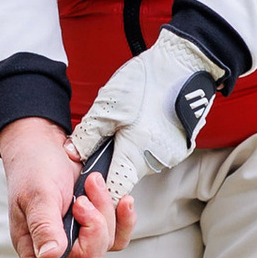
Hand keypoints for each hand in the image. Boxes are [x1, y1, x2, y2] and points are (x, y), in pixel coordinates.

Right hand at [0, 117, 125, 257]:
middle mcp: (58, 248)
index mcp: (34, 248)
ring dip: (105, 212)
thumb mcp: (36, 195)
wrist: (48, 145)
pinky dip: (124, 217)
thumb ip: (44, 226)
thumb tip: (50, 257)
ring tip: (91, 183)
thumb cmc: (33, 169)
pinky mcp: (98, 223)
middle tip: (81, 200)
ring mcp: (80, 236)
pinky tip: (123, 200)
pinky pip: (119, 233)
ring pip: (106, 243)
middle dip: (92, 228)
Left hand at [72, 31, 224, 198]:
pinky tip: (144, 121)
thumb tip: (74, 153)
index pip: (113, 192)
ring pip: (141, 162)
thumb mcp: (108, 107)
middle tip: (107, 136)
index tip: (89, 182)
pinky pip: (156, 151)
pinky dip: (146, 141)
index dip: (99, 189)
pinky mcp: (181, 146)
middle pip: (126, 174)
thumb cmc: (148, 83)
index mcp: (134, 157)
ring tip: (128, 123)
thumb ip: (88, 136)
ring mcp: (171, 155)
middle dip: (113, 161)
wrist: (183, 65)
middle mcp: (155, 162)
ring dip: (130, 149)